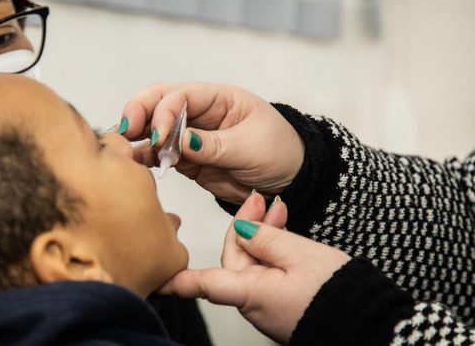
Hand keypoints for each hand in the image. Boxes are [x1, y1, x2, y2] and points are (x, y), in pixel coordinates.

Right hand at [121, 82, 303, 202]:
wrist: (289, 181)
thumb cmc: (279, 152)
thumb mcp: (251, 147)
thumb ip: (214, 145)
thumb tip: (180, 142)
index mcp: (218, 98)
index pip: (181, 94)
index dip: (164, 111)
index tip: (158, 135)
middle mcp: (199, 112)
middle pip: (159, 102)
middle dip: (139, 113)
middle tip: (126, 131)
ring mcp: (190, 136)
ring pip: (153, 129)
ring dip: (136, 137)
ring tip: (121, 149)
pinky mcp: (186, 160)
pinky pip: (159, 155)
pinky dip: (144, 158)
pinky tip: (133, 163)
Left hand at [160, 194, 350, 344]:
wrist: (370, 322)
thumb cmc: (336, 294)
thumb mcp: (299, 254)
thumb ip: (265, 238)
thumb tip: (242, 230)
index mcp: (250, 292)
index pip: (202, 283)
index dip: (176, 279)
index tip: (154, 275)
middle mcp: (253, 302)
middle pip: (234, 259)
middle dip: (246, 228)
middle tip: (263, 204)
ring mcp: (267, 305)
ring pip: (253, 263)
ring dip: (263, 237)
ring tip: (280, 212)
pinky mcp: (281, 304)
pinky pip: (268, 273)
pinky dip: (274, 252)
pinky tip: (285, 232)